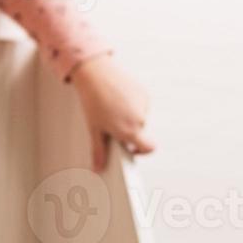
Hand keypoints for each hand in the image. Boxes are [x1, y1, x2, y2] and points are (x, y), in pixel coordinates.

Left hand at [70, 52, 154, 170]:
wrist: (95, 73)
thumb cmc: (93, 102)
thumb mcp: (94, 128)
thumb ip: (99, 150)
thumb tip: (97, 169)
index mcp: (130, 130)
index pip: (149, 147)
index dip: (143, 151)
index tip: (132, 149)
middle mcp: (140, 119)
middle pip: (140, 132)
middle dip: (128, 130)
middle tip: (111, 121)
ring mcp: (143, 105)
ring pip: (139, 117)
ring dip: (129, 116)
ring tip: (112, 106)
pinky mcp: (143, 92)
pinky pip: (140, 104)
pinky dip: (131, 103)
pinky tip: (118, 96)